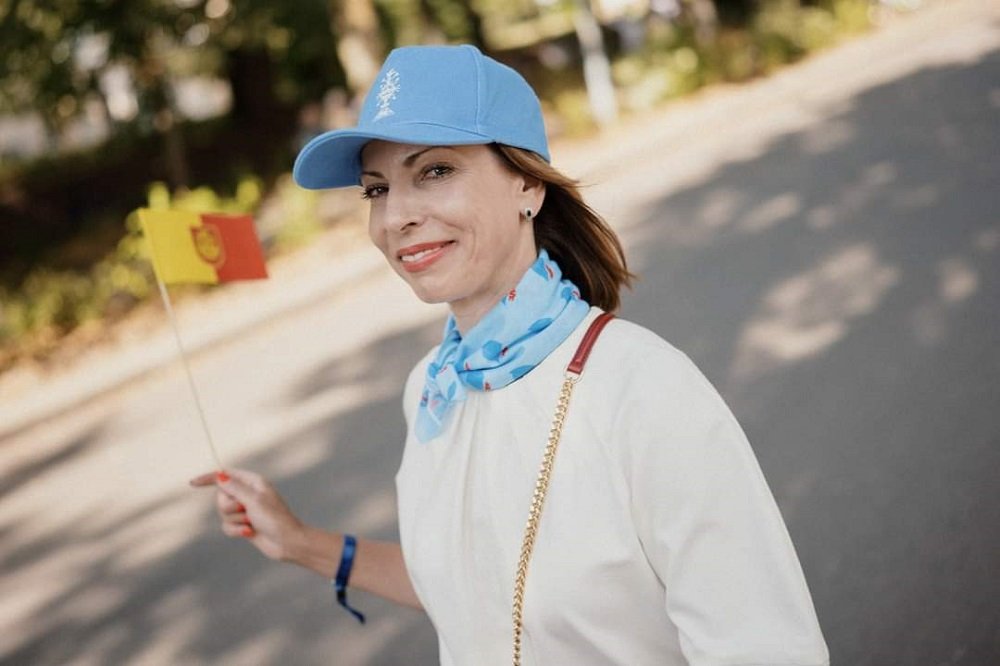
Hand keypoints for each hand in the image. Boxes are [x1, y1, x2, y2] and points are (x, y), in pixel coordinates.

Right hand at [189, 469, 304, 561]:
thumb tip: (220, 475)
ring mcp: (245, 510)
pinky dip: (236, 530)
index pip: (226, 475)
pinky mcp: (243, 524)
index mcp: (253, 482)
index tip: (192, 483)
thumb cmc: (275, 518)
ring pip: (223, 513)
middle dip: (229, 507)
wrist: (286, 542)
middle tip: (245, 511)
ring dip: (235, 520)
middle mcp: (248, 494)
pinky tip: (250, 533)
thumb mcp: (254, 500)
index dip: (209, 478)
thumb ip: (235, 488)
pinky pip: (226, 526)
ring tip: (252, 523)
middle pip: (221, 496)